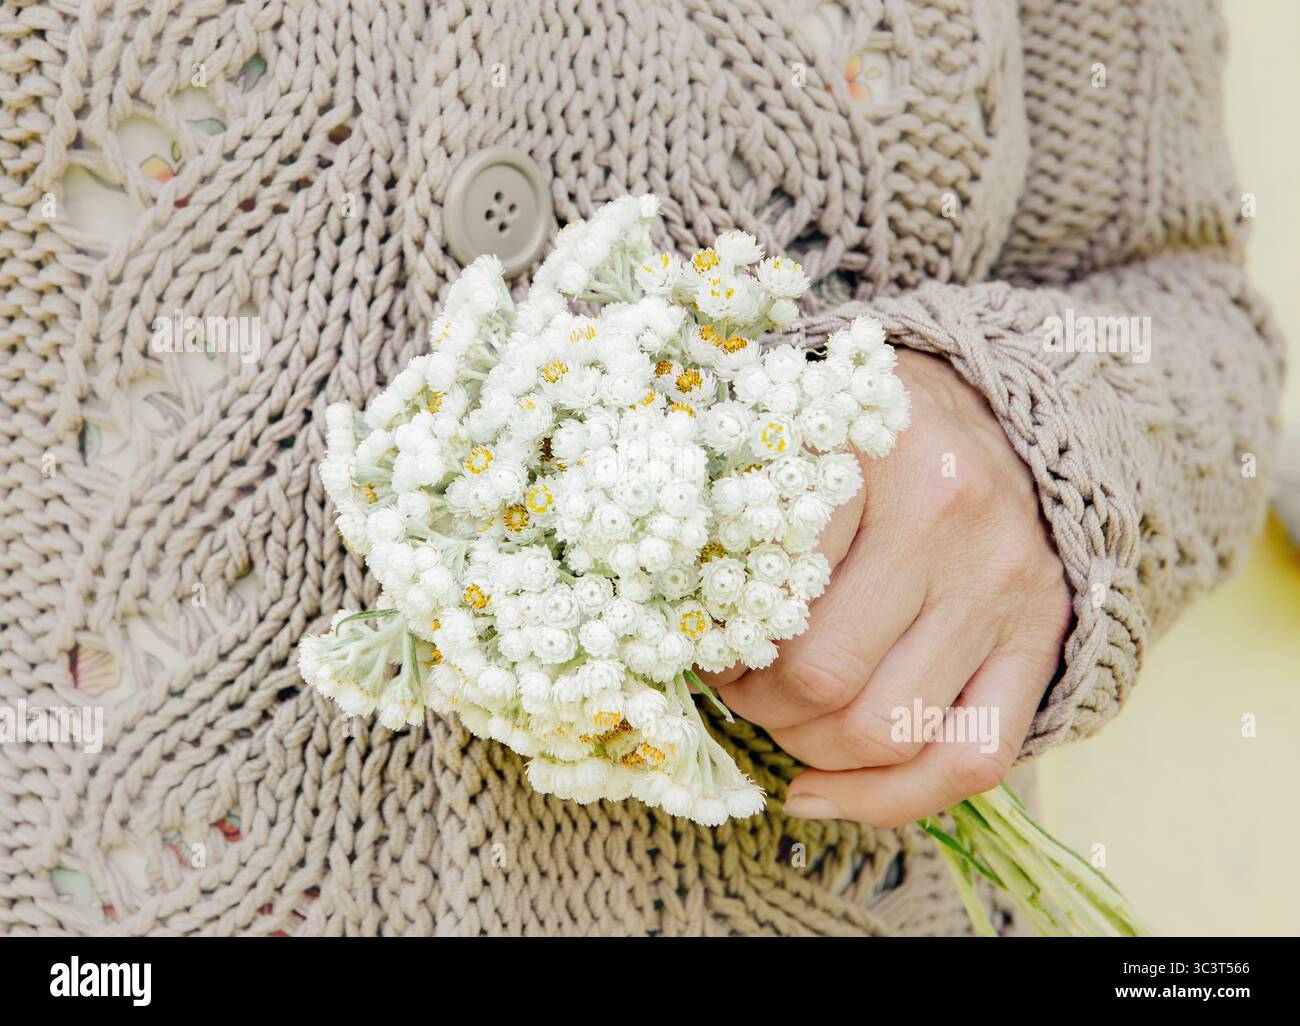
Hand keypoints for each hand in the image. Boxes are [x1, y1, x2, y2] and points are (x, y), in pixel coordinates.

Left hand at [705, 348, 1072, 826]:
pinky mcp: (1045, 635)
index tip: (697, 640)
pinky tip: (823, 792)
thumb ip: (735, 501)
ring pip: (888, 731)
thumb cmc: (867, 427)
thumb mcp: (791, 428)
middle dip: (759, 706)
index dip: (715, 642)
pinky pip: (974, 757)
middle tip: (735, 688)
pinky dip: (889, 800)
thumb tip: (668, 612)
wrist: (996, 403)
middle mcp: (948, 520)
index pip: (767, 592)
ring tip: (780, 721)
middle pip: (824, 677)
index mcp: (866, 454)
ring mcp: (1004, 586)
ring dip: (809, 750)